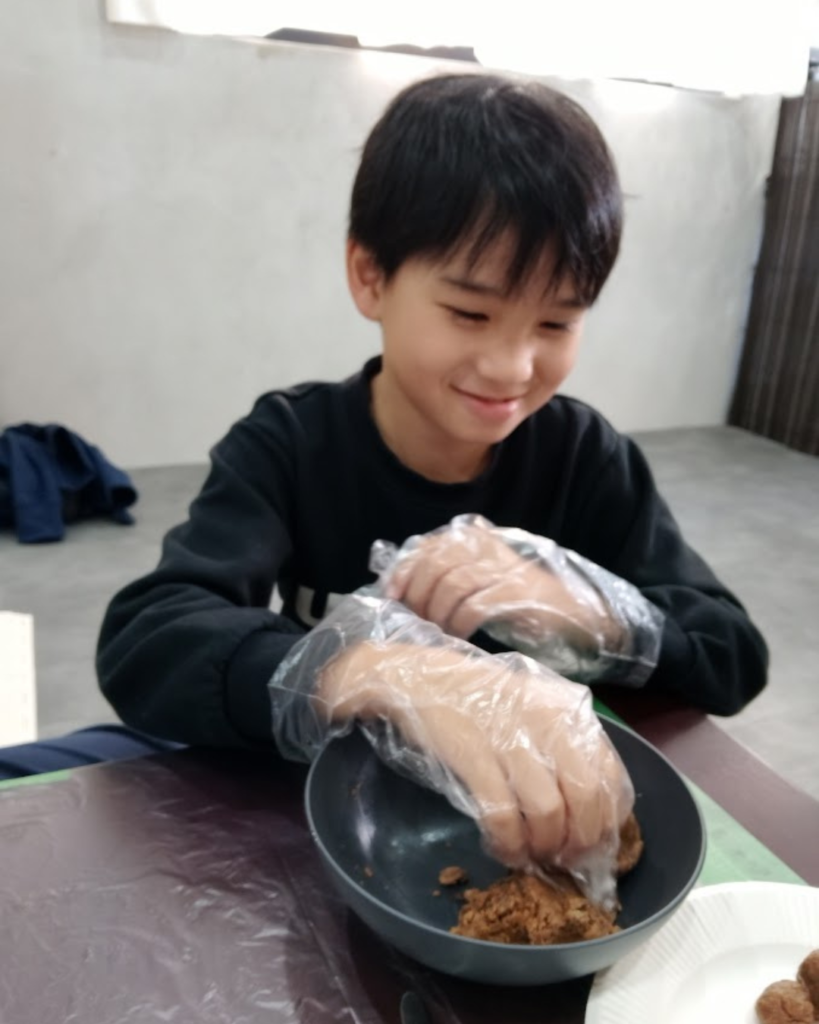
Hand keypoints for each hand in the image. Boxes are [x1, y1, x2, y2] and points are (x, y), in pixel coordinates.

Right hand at [318, 640, 632, 871]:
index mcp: (568, 713)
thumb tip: (589, 809)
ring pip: (549, 814)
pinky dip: (508, 844)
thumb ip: (565, 744)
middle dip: (581, 843)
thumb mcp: (535, 707)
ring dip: (543, 847)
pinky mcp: (475, 757)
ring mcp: (512, 739)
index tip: (593, 844)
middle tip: (564, 859)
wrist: (420, 678)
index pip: (612, 777)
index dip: (608, 822)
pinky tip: (503, 849)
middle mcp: (549, 723)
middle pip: (587, 800)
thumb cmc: (480, 697)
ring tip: (530, 855)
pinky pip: (503, 817)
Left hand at [385, 519, 614, 646]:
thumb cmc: (519, 600)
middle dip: (418, 596)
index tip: (392, 596)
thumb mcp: (481, 579)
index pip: (427, 546)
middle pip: (435, 564)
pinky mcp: (515, 592)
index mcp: (475, 539)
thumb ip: (449, 573)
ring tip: (436, 630)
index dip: (404, 570)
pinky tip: (457, 635)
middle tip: (416, 621)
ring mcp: (502, 568)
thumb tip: (403, 589)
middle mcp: (487, 547)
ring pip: (451, 583)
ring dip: (436, 612)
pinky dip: (458, 622)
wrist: (571, 613)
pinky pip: (473, 605)